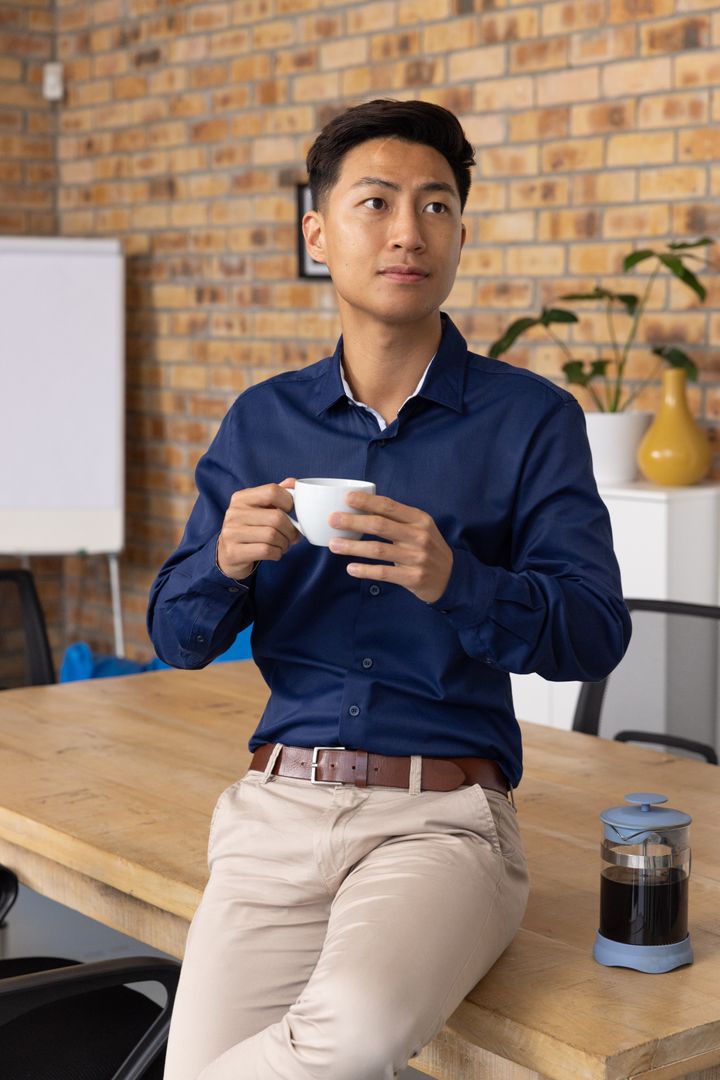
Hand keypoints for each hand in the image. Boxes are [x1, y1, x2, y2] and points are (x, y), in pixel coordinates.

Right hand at [217, 479, 299, 579]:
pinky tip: (275, 552)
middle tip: (292, 536)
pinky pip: (266, 550)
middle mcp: (234, 513)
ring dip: (285, 543)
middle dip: (291, 530)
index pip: (272, 491)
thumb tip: (294, 482)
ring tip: (283, 544)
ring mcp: (232, 532)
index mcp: (241, 498)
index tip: (290, 512)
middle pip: (276, 517)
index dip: (289, 502)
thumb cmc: (249, 528)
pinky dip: (277, 553)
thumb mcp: (259, 508)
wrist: (228, 554)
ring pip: (272, 535)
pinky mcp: (234, 552)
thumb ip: (276, 494)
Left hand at [328, 492, 452, 603]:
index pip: (389, 506)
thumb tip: (362, 509)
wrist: (451, 578)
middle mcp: (419, 536)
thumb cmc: (428, 548)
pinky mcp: (413, 577)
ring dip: (353, 546)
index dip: (367, 501)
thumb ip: (398, 520)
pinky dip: (365, 570)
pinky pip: (384, 573)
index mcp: (419, 519)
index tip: (347, 498)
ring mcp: (417, 558)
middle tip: (332, 520)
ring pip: (378, 549)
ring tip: (333, 544)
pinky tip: (350, 568)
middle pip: (380, 525)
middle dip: (353, 521)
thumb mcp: (420, 528)